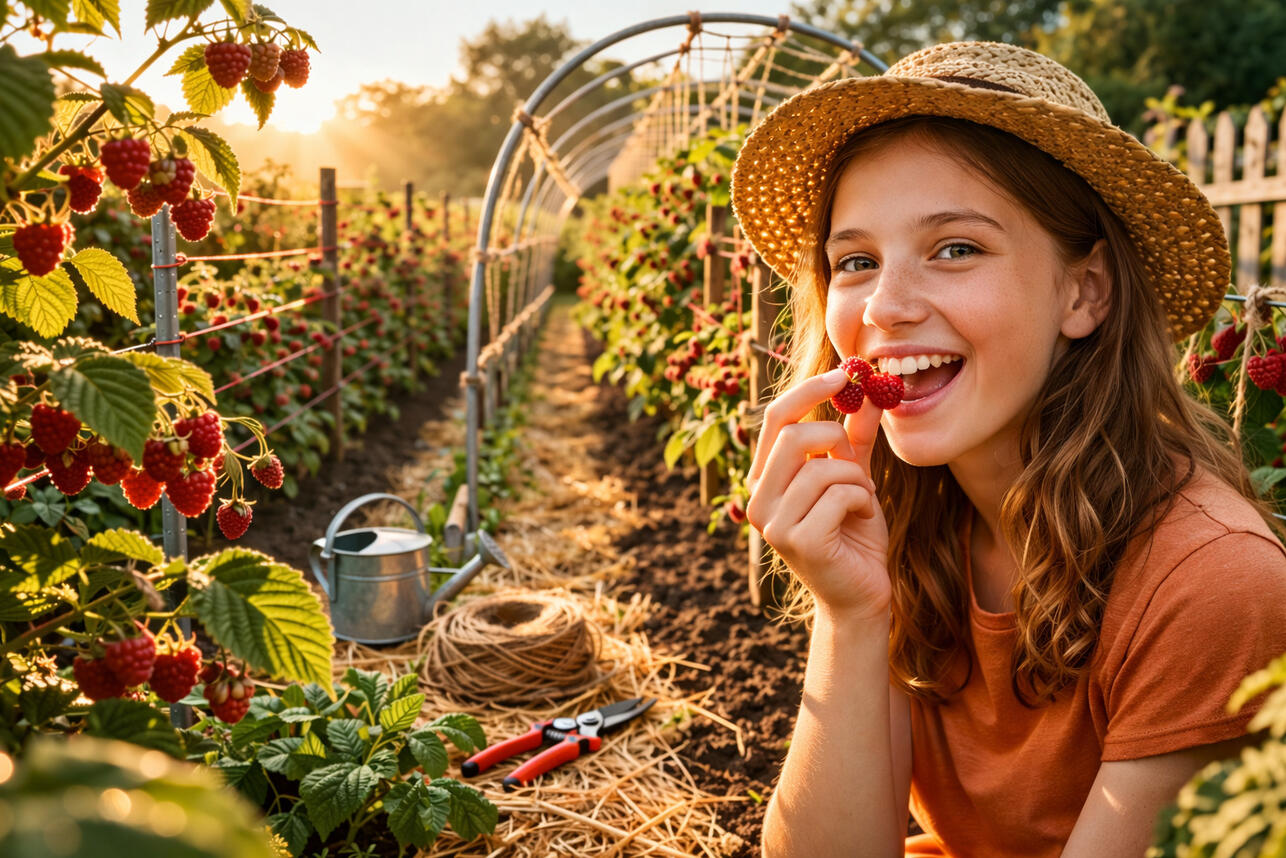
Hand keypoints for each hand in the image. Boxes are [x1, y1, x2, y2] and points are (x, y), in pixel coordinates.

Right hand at [746, 368, 889, 619]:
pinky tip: (862, 521)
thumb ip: (855, 438)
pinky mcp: (796, 540)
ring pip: (822, 467)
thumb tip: (868, 391)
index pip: (774, 418)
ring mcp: (772, 522)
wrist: (861, 595)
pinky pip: (839, 494)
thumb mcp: (854, 478)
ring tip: (863, 500)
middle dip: (836, 438)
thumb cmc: (854, 536)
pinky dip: (863, 501)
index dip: (809, 391)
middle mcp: (758, 498)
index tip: (844, 374)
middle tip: (857, 459)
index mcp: (763, 478)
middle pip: (793, 436)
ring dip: (857, 478)